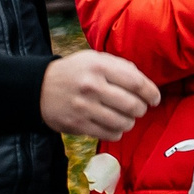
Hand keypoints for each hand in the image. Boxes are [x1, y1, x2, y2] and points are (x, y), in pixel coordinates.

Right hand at [39, 51, 160, 139]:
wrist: (38, 87)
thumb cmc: (75, 72)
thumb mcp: (95, 59)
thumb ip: (121, 67)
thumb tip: (146, 84)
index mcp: (99, 67)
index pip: (136, 83)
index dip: (151, 93)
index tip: (155, 99)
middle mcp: (92, 86)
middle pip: (132, 105)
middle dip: (141, 109)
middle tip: (140, 109)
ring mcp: (83, 107)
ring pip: (122, 122)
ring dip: (130, 122)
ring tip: (127, 118)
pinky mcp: (77, 124)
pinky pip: (108, 134)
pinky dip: (117, 132)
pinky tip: (115, 127)